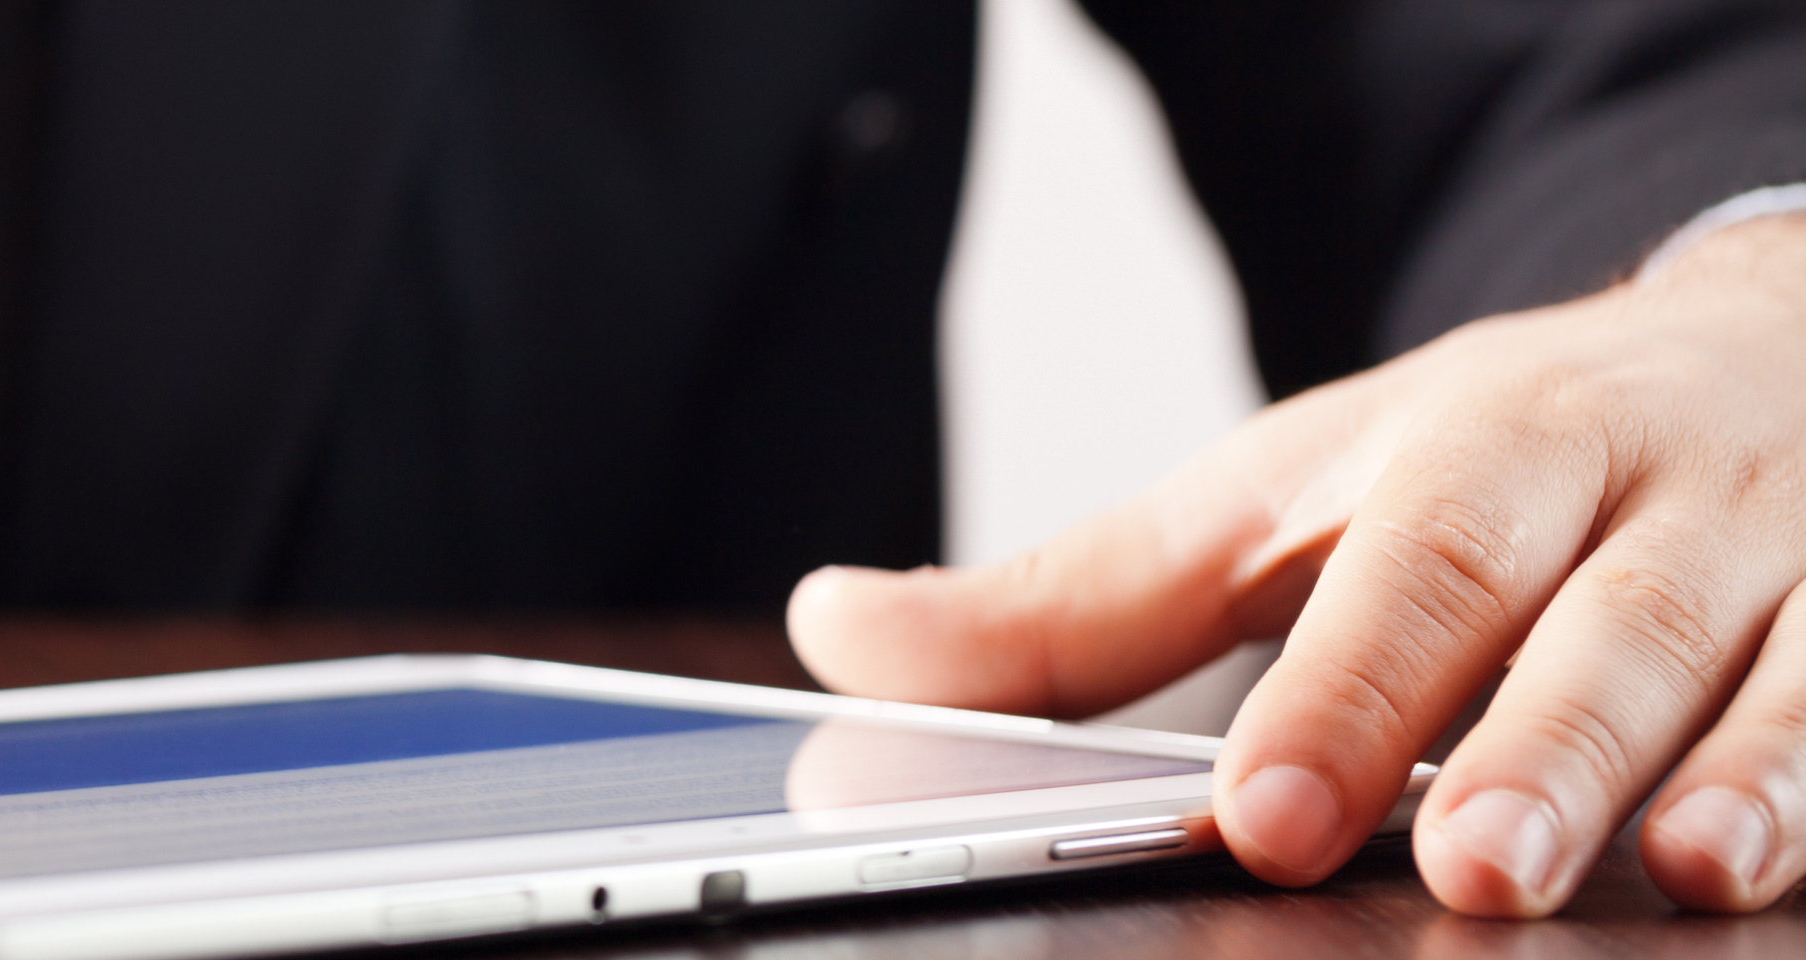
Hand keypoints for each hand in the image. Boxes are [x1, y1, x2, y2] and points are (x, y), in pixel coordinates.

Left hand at [789, 212, 1805, 915]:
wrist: (1774, 348)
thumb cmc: (1495, 458)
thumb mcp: (1277, 498)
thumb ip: (1075, 599)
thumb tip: (841, 635)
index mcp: (1483, 452)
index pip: (1407, 567)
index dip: (1341, 693)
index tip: (1264, 809)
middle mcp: (1655, 496)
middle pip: (1603, 614)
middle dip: (1540, 743)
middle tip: (1476, 863)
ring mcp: (1803, 561)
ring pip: (1783, 664)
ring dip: (1741, 776)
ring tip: (1681, 875)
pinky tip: (1789, 870)